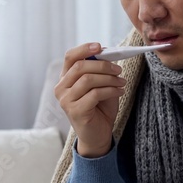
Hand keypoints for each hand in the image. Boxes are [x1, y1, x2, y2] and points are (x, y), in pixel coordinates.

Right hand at [55, 43, 126, 157]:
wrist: (98, 135)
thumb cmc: (99, 108)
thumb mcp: (99, 85)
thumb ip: (98, 71)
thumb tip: (106, 53)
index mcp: (65, 78)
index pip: (70, 57)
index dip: (84, 49)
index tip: (100, 47)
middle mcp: (61, 88)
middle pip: (80, 67)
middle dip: (103, 65)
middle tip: (118, 69)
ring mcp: (66, 100)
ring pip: (88, 80)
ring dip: (109, 79)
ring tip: (121, 82)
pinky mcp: (75, 111)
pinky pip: (95, 94)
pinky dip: (110, 90)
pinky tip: (119, 92)